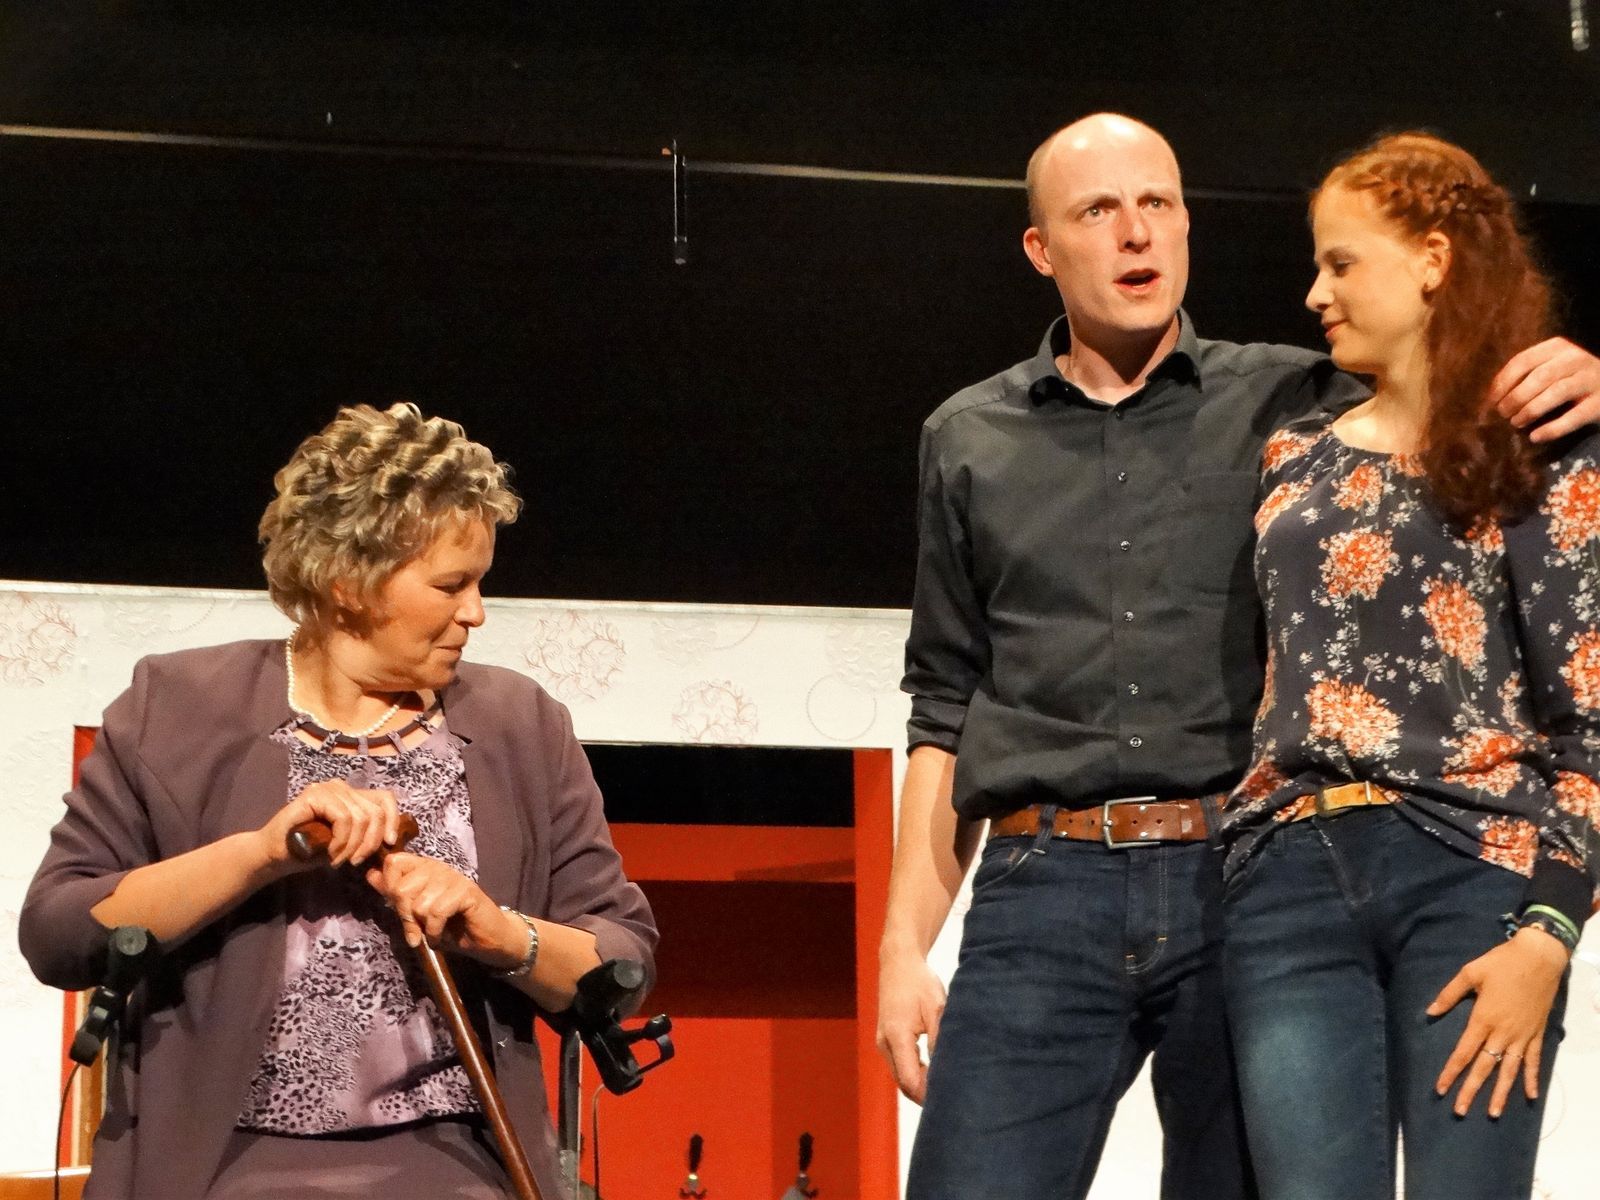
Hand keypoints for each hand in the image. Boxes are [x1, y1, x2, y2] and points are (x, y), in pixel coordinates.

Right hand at [258, 779, 399, 872]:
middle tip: (355, 861)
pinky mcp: (314, 795)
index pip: (385, 798)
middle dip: (370, 842)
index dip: (393, 820)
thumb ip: (366, 834)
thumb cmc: (309, 851)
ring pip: (361, 817)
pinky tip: (330, 853)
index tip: (390, 843)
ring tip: (338, 860)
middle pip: (376, 811)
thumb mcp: (347, 843)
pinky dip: (341, 841)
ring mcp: (327, 788)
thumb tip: (392, 838)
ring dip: (352, 846)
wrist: (273, 855)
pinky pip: (343, 818)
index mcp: (352, 796)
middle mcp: (341, 787)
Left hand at [366, 852, 523, 966]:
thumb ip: (395, 894)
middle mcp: (438, 868)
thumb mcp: (417, 913)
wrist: (487, 940)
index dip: (390, 887)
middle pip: (401, 887)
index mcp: (424, 868)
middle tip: (416, 930)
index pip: (394, 862)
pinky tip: (441, 936)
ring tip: (432, 933)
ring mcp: (453, 878)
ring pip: (419, 904)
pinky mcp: (466, 892)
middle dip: (405, 916)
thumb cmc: (452, 927)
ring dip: (423, 927)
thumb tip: (370, 874)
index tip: (398, 908)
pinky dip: (435, 931)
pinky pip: (437, 912)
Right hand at [876, 951, 947, 1103]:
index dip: (929, 1095)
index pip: (911, 1080)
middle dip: (926, 1095)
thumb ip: (939, 1041)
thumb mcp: (937, 1009)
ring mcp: (883, 1043)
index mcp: (897, 1036)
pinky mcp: (886, 1040)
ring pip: (901, 1077)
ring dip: (920, 1085)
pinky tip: (934, 1073)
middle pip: (904, 1084)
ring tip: (946, 1088)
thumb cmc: (920, 982)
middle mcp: (885, 1043)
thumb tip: (947, 1070)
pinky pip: (899, 1066)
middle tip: (953, 1098)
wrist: (898, 963)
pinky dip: (915, 1074)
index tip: (951, 1099)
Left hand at [1427, 927, 1568, 1116]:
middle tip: (1460, 1111)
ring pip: (1509, 1071)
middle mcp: (1503, 1033)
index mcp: (1483, 1019)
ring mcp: (1522, 1036)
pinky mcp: (1537, 1034)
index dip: (1451, 1072)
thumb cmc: (1501, 963)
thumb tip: (1430, 1011)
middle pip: (1484, 1068)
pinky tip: (1529, 1095)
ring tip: (1492, 1112)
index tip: (1440, 1089)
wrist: (1538, 958)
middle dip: (1471, 1090)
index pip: (1463, 1053)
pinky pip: (1534, 1061)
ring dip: (1501, 1093)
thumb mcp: (1470, 973)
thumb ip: (1449, 994)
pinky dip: (1532, 1079)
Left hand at [1490, 336, 1599, 443]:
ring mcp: (1591, 379)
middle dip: (1516, 397)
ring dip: (1531, 410)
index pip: (1524, 360)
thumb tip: (1492, 396)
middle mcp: (1576, 358)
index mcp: (1558, 347)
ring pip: (1556, 392)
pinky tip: (1535, 437)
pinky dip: (1552, 428)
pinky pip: (1574, 417)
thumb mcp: (1550, 368)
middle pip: (1539, 376)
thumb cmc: (1570, 379)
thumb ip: (1526, 375)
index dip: (1503, 381)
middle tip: (1503, 414)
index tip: (1491, 400)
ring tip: (1516, 423)